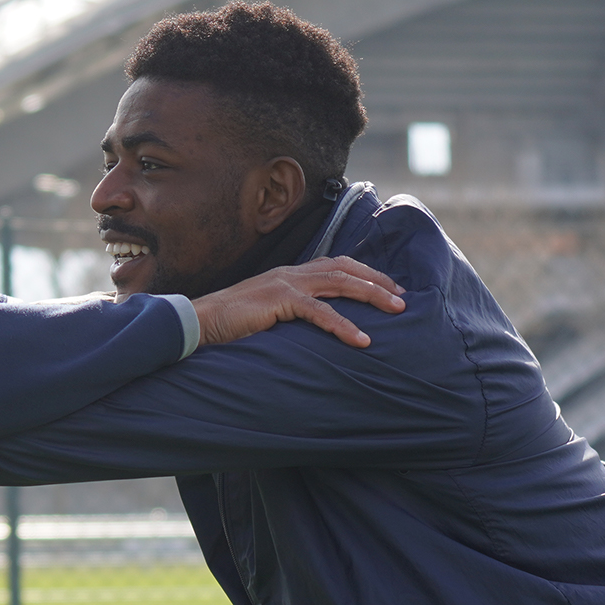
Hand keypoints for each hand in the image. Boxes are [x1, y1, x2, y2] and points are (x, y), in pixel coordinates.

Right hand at [190, 256, 405, 348]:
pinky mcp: (279, 300)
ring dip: (371, 295)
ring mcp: (286, 283)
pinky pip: (319, 311)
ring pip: (340, 283)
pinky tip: (360, 339)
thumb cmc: (230, 324)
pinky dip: (343, 325)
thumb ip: (289, 313)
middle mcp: (291, 273)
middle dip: (378, 281)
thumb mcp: (266, 314)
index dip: (365, 273)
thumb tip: (310, 329)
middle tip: (404, 297)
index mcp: (289, 274)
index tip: (389, 287)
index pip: (336, 265)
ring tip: (396, 310)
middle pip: (345, 269)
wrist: (200, 322)